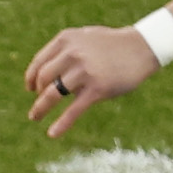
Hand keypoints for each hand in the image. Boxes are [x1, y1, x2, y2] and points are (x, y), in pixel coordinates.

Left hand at [24, 24, 160, 137]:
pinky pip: (74, 110)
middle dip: (39, 93)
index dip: (31, 78)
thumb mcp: (84, 38)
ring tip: (34, 117)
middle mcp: (72, 53)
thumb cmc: (111, 44)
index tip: (30, 88)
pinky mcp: (97, 88)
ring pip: (53, 94)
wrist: (142, 47)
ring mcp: (84, 71)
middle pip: (43, 79)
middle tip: (41, 102)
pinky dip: (61, 123)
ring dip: (40, 108)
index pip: (39, 62)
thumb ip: (65, 51)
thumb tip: (44, 72)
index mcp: (66, 40)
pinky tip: (53, 134)